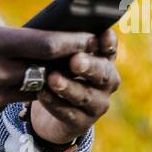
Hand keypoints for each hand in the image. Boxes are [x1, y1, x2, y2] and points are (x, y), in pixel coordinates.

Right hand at [0, 0, 97, 130]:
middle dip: (62, 62)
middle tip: (75, 54)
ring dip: (34, 77)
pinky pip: (4, 101)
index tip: (87, 36)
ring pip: (28, 88)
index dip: (71, 40)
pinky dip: (5, 90)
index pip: (46, 44)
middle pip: (45, 69)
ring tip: (31, 66)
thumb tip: (4, 17)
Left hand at [26, 27, 119, 147]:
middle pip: (103, 73)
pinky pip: (68, 113)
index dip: (109, 43)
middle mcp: (106, 82)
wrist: (51, 109)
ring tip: (53, 78)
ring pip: (85, 96)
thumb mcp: (62, 55)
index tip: (104, 35)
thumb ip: (64, 43)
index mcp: (104, 60)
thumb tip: (51, 28)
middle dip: (89, 66)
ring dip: (68, 87)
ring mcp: (97, 104)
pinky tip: (42, 94)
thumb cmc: (58, 70)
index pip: (110, 49)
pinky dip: (54, 103)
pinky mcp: (82, 123)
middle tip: (75, 61)